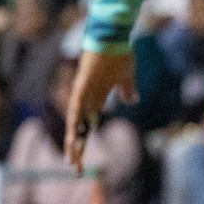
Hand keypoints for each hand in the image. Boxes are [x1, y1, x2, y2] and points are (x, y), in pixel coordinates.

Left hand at [64, 50, 137, 173]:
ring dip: (73, 139)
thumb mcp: (126, 77)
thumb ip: (127, 89)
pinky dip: (75, 117)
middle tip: (74, 169)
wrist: (113, 34)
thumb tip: (131, 100)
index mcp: (94, 100)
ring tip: (71, 157)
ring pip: (75, 121)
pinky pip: (76, 103)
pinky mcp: (82, 83)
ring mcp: (82, 92)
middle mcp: (85, 99)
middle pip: (78, 129)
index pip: (86, 128)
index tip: (79, 161)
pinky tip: (72, 130)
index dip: (82, 144)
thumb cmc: (118, 53)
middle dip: (76, 149)